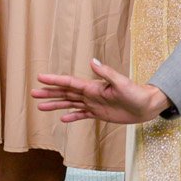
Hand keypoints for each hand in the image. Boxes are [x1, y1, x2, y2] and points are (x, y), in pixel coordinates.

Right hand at [32, 58, 168, 125]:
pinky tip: (62, 119)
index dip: (55, 80)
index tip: (40, 77)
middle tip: (33, 93)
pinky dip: (72, 117)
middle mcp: (91, 95)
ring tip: (40, 106)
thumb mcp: (122, 82)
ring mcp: (94, 104)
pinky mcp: (100, 114)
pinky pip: (82, 115)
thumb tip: (92, 61)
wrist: (147, 106)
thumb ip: (106, 73)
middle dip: (50, 93)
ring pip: (70, 104)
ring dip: (56, 105)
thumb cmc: (137, 93)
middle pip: (65, 93)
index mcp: (93, 87)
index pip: (69, 83)